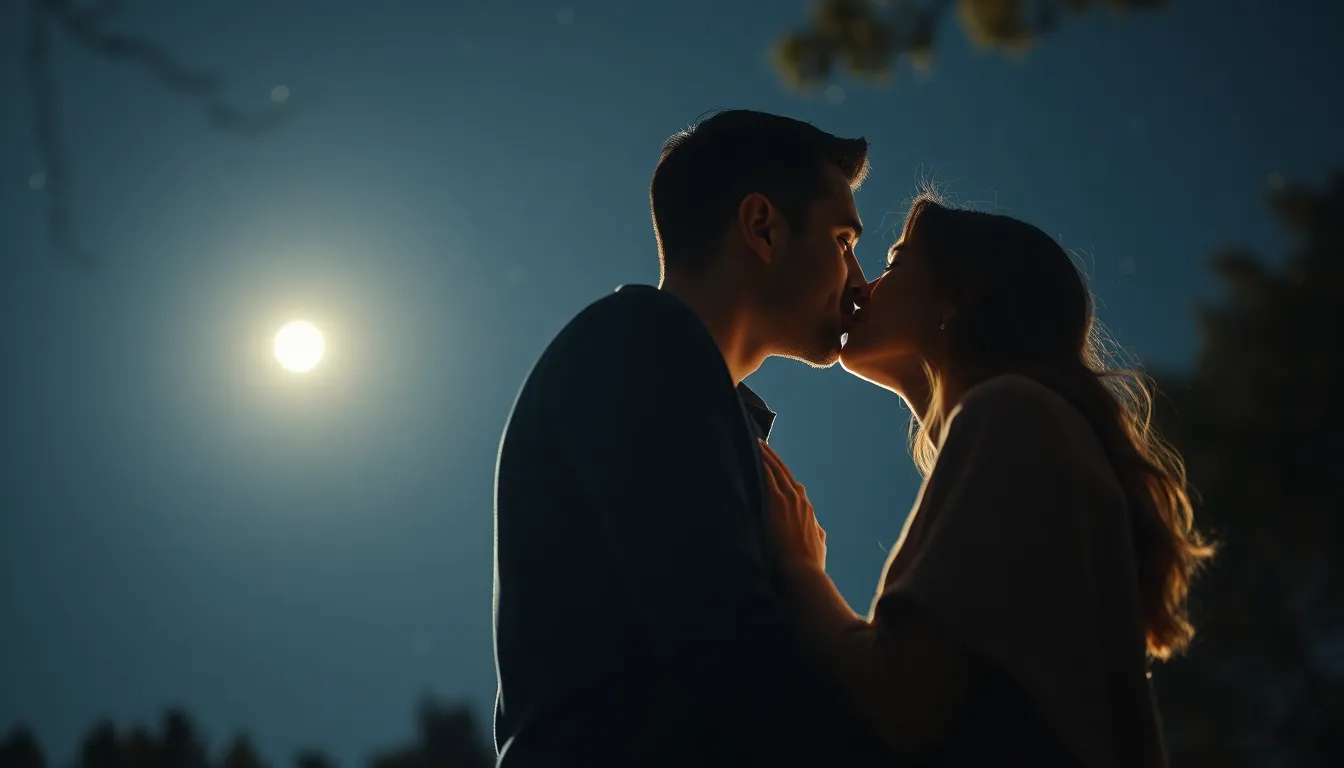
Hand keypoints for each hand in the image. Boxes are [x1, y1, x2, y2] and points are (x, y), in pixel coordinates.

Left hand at [758, 440, 826, 571]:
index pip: (792, 486)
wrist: (803, 572)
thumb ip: (816, 534)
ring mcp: (790, 499)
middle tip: (761, 444)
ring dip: (766, 455)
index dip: (782, 474)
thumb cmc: (808, 565)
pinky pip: (768, 475)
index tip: (774, 464)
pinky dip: (762, 463)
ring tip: (755, 443)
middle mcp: (800, 500)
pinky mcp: (778, 502)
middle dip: (772, 458)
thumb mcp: (818, 546)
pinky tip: (753, 452)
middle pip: (784, 472)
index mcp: (807, 510)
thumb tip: (817, 530)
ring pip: (776, 470)